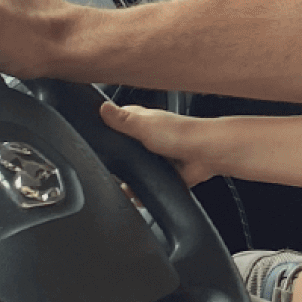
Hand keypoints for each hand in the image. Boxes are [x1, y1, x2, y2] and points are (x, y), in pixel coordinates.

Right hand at [99, 98, 217, 186]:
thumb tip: (102, 107)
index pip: (117, 122)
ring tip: (123, 184)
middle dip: (117, 160)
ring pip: (136, 168)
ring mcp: (158, 156)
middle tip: (109, 168)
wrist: (205, 154)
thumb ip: (121, 119)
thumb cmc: (180, 134)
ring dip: (130, 178)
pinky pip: (149, 183)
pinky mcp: (166, 172)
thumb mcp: (142, 124)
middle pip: (125, 148)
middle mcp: (150, 136)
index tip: (96, 139)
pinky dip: (143, 190)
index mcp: (143, 120)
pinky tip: (138, 193)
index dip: (106, 129)